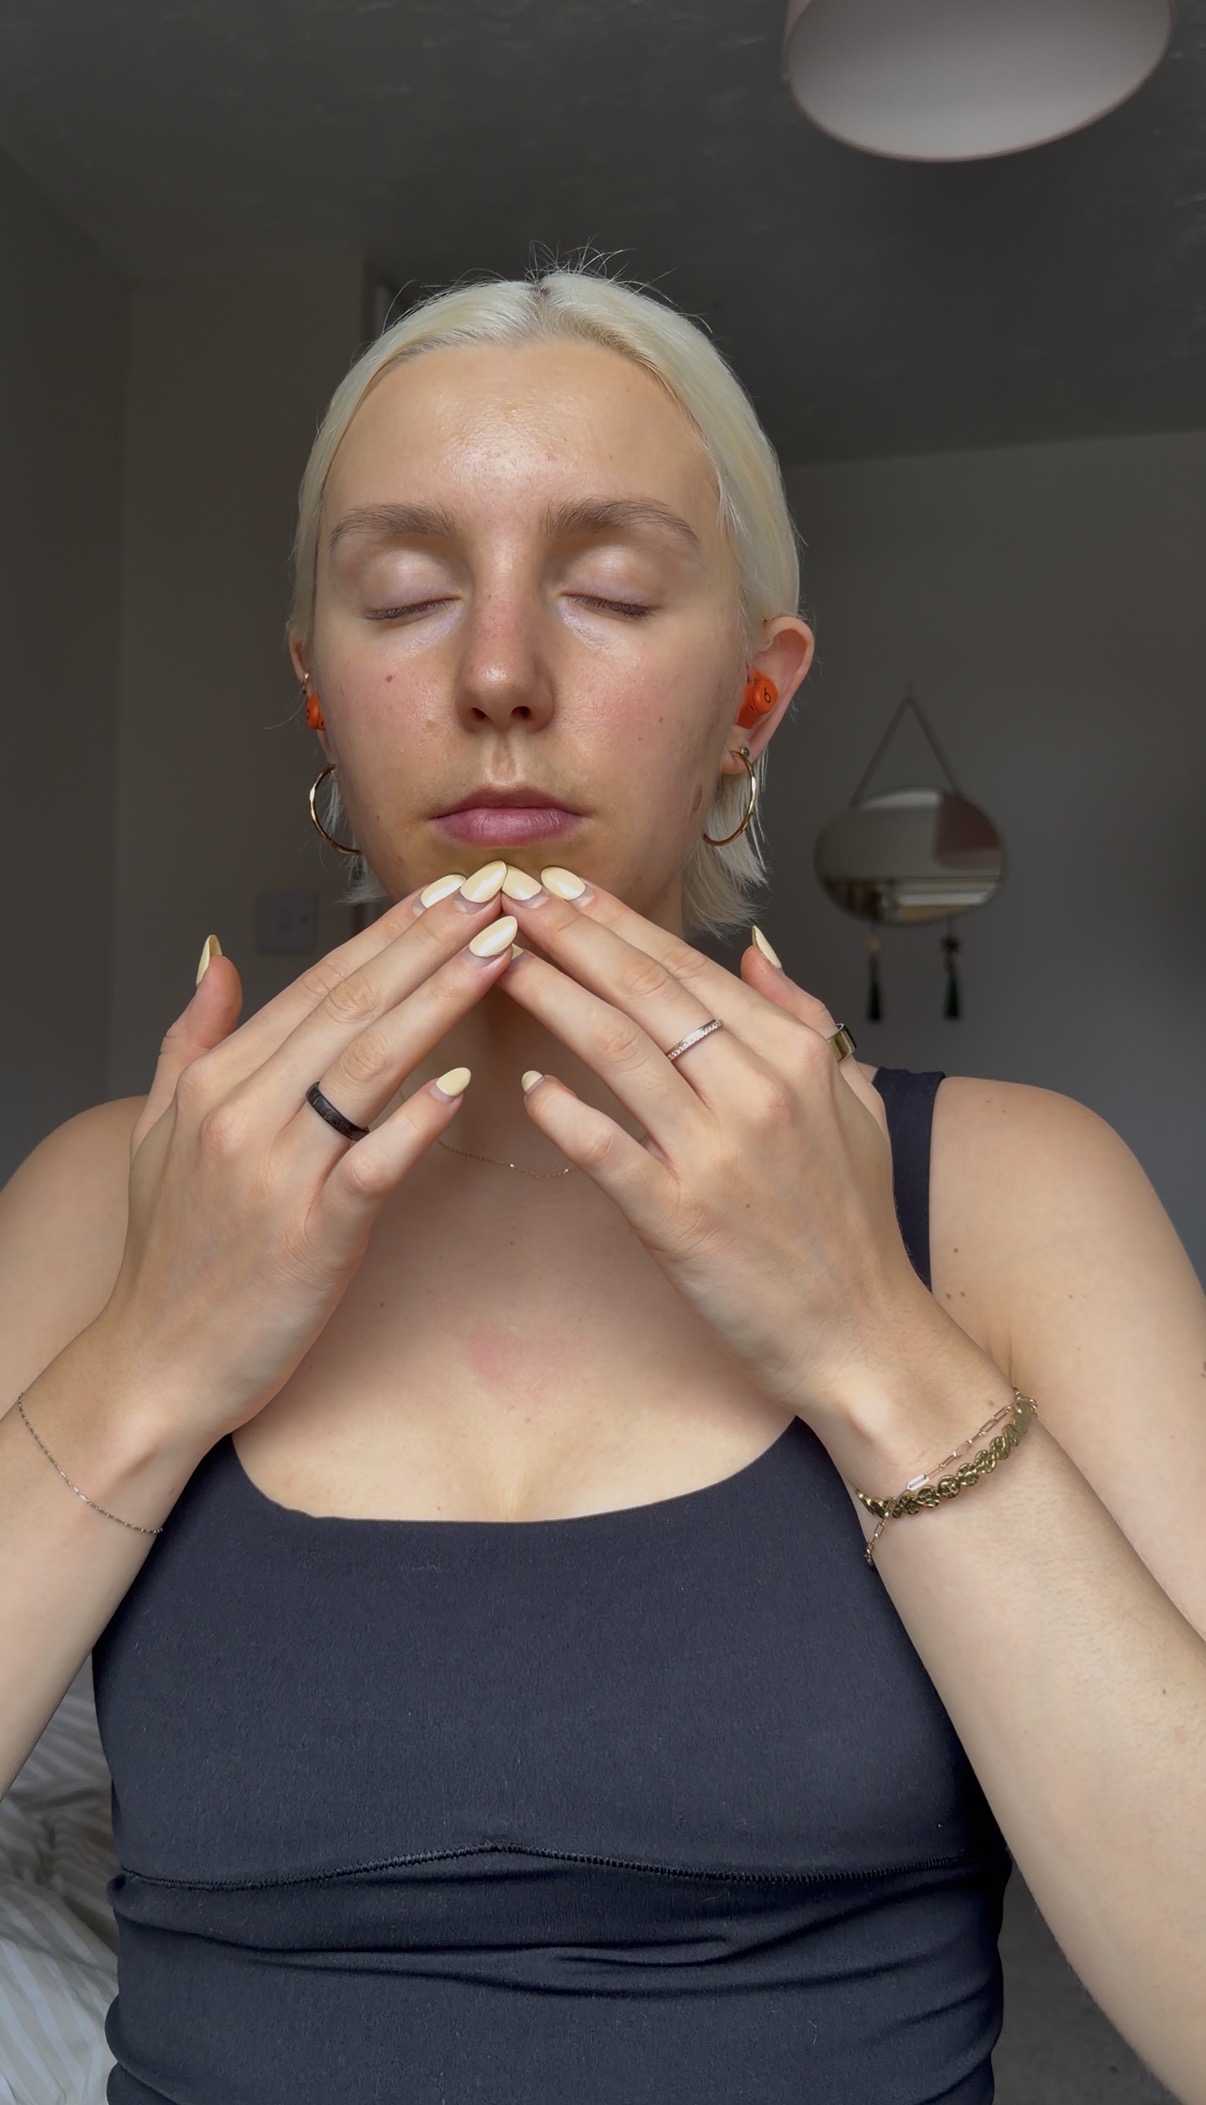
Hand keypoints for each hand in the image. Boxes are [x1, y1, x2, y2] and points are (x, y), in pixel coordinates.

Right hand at [96, 878, 511, 1455]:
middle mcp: (244, 1114)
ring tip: (500, 953)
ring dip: (440, 1002)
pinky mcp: (311, 1237)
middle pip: (352, 1007)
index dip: (391, 934)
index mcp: (217, 1082)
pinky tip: (461, 1083)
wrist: (155, 1362)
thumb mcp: (156, 1131)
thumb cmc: (168, 1253)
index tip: (449, 892)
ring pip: (368, 1066)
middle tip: (495, 894)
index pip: (319, 985)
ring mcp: (277, 1173)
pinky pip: (372, 1165)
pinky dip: (414, 1121)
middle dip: (430, 943)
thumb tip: (213, 957)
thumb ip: (188, 1038)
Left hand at [501, 873, 941, 1425]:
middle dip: (569, 934)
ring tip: (499, 962)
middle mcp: (757, 1092)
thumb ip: (803, 1017)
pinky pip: (606, 1149)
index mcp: (794, 1056)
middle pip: (643, 990)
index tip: (561, 887)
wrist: (863, 1334)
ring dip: (551, 997)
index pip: (688, 966)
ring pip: (617, 1050)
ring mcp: (716, 1154)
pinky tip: (527, 1085)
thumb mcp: (857, 1100)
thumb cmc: (855, 1223)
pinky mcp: (680, 1219)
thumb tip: (755, 948)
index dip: (615, 920)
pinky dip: (563, 1113)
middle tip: (509, 898)